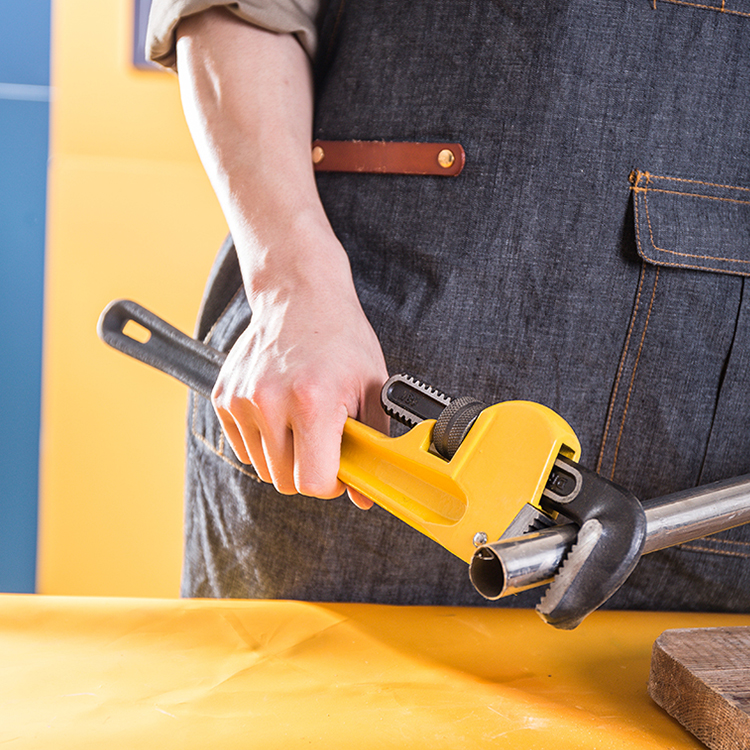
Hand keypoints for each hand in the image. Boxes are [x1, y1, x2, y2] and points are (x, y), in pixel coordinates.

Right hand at [212, 266, 388, 503]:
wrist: (300, 296)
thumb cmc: (342, 340)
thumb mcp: (371, 388)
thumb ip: (372, 444)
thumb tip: (365, 497)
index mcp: (313, 401)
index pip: (312, 482)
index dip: (330, 483)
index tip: (339, 469)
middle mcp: (270, 401)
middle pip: (285, 481)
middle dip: (309, 470)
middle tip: (325, 442)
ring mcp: (241, 399)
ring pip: (262, 467)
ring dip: (285, 456)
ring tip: (302, 420)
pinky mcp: (223, 397)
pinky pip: (243, 447)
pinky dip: (263, 441)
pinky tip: (281, 412)